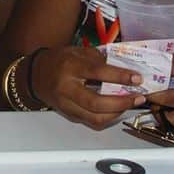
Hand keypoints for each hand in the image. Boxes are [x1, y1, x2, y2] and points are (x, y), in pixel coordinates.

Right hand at [29, 46, 144, 130]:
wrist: (34, 75)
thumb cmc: (58, 60)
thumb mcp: (77, 52)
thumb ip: (99, 59)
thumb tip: (124, 68)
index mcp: (69, 67)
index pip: (97, 72)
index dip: (119, 76)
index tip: (137, 78)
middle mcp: (66, 88)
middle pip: (96, 103)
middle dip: (121, 102)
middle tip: (138, 97)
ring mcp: (67, 105)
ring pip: (96, 118)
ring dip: (117, 113)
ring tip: (130, 104)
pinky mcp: (69, 116)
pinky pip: (92, 122)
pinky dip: (108, 117)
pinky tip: (117, 109)